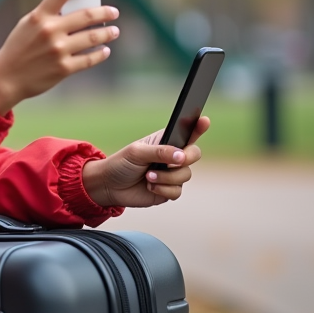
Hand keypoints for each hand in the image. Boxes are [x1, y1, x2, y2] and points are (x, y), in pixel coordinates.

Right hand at [0, 0, 118, 113]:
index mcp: (38, 17)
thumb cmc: (18, 49)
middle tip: (113, 12)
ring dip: (107, 33)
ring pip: (93, 37)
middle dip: (104, 12)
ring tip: (114, 31)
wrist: (6, 78)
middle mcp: (50, 31)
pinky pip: (89, 59)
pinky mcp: (64, 68)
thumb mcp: (26, 26)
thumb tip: (75, 8)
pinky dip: (100, 54)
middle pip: (85, 15)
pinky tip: (105, 50)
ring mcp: (58, 50)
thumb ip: (47, 15)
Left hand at [81, 117, 210, 207]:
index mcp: (165, 141)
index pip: (187, 132)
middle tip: (173, 161)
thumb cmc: (121, 164)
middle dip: (185, 158)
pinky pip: (177, 191)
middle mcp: (172, 156)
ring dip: (166, 177)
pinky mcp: (168, 190)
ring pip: (185, 175)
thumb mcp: (137, 153)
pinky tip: (150, 186)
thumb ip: (160, 153)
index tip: (204, 120)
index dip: (198, 126)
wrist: (109, 186)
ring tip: (148, 176)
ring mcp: (172, 174)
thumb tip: (181, 157)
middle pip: (194, 154)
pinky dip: (163, 189)